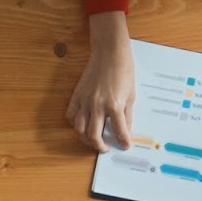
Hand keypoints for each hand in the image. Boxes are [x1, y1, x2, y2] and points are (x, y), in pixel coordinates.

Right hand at [67, 13, 133, 151]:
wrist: (110, 53)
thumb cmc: (123, 71)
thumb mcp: (131, 95)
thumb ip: (127, 116)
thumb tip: (126, 131)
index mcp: (114, 105)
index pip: (119, 131)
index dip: (123, 142)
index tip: (125, 146)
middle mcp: (97, 105)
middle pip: (94, 136)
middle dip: (100, 146)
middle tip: (105, 148)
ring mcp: (84, 101)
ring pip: (79, 129)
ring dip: (85, 139)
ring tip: (93, 140)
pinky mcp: (76, 96)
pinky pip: (70, 116)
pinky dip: (75, 124)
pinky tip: (83, 124)